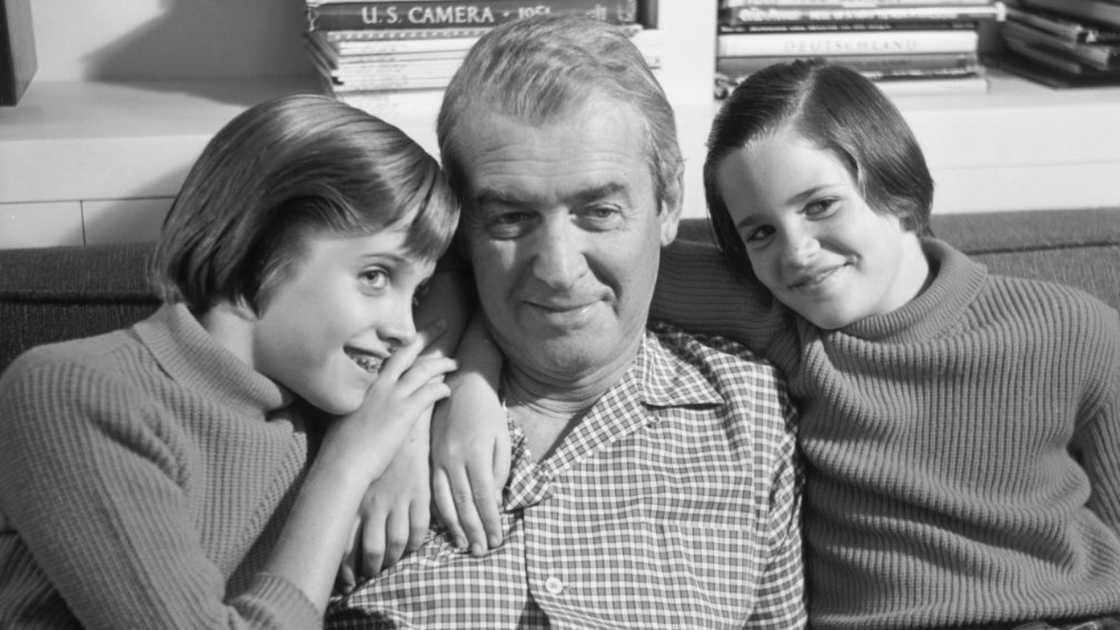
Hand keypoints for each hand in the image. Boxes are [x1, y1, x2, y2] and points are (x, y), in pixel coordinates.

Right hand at [321, 335, 455, 490]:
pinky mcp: (404, 412)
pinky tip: (448, 390)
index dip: (405, 345)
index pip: (389, 356)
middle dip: (427, 335)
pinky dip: (442, 388)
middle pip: (407, 352)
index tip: (415, 336)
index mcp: (363, 384)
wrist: (342, 464)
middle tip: (443, 323)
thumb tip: (360, 408)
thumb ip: (356, 406)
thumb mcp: (343, 418)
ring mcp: (392, 397)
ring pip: (423, 370)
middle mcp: (378, 385)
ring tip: (455, 361)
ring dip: (442, 362)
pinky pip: (430, 392)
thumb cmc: (339, 448)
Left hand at [337, 420, 431, 591]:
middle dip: (369, 570)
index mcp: (352, 495)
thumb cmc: (365, 436)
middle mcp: (373, 501)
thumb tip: (307, 506)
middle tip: (366, 576)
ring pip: (395, 545)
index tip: (343, 578)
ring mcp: (398, 498)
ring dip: (391, 561)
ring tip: (387, 565)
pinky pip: (418, 530)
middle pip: (371, 550)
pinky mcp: (418, 494)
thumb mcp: (342, 458)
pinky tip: (409, 548)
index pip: (344, 541)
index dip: (343, 566)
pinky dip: (414, 545)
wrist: (402, 416)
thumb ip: (329, 484)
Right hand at [430, 370, 510, 555]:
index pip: (484, 496)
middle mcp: (452, 458)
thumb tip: (494, 501)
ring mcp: (437, 458)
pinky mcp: (428, 457)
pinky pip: (432, 489)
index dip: (490, 521)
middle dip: (472, 530)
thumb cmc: (487, 412)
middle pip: (462, 503)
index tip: (496, 539)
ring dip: (453, 526)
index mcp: (474, 453)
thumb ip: (499, 470)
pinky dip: (438, 509)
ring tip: (462, 544)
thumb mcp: (501, 438)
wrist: (462, 385)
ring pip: (442, 500)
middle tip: (480, 551)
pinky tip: (445, 523)